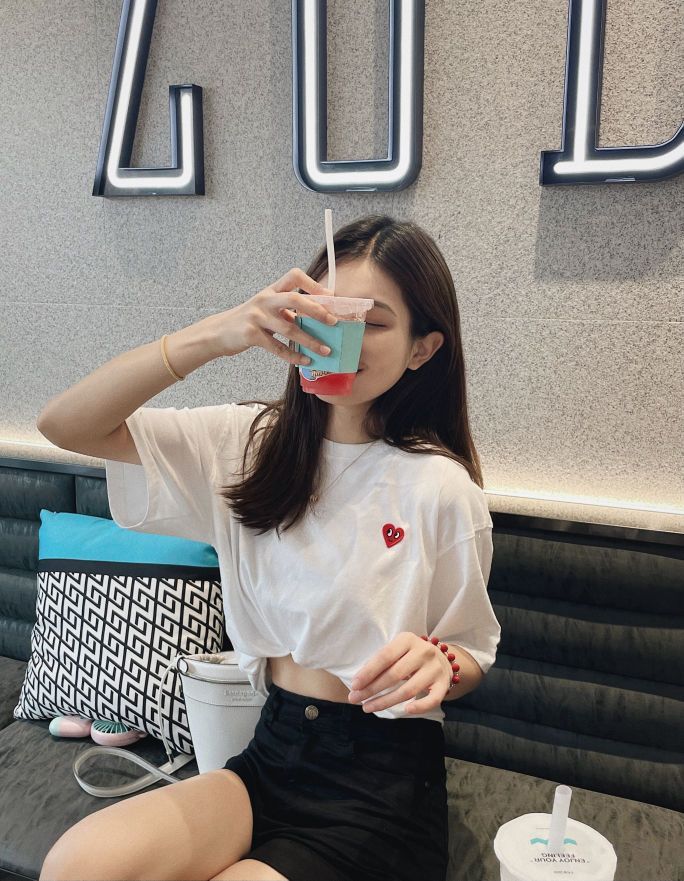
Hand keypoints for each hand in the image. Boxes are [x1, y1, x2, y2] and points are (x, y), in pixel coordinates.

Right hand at [203, 267, 338, 362]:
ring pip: (290, 328)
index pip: (294, 275)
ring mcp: (257, 317)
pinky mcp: (251, 335)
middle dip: (317, 310)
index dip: (313, 283)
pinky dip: (293, 355)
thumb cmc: (248, 321)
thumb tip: (317, 318)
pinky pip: (277, 347)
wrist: (218, 333)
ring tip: (326, 350)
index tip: (329, 297)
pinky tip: (305, 361)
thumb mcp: (266, 309)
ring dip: (310, 341)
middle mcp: (264, 300)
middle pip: (295, 299)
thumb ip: (287, 310)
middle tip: (333, 322)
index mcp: (271, 291)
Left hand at [347, 632, 452, 714]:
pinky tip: (406, 710)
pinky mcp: (443, 684)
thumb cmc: (410, 656)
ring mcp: (435, 669)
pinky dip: (419, 707)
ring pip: (408, 690)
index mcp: (408, 639)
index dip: (368, 672)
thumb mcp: (397, 650)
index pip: (385, 656)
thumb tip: (358, 683)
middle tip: (355, 699)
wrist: (442, 659)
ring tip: (368, 707)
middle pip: (394, 675)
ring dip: (385, 702)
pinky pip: (432, 700)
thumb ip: (382, 662)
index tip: (354, 685)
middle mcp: (423, 652)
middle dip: (371, 689)